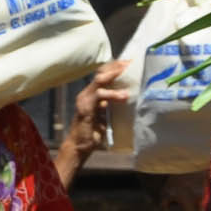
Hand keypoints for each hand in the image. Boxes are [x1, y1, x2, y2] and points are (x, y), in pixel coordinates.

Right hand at [55, 60, 129, 184]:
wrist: (79, 147)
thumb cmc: (94, 133)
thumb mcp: (106, 115)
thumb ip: (113, 105)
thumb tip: (130, 97)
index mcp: (92, 94)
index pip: (103, 74)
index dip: (116, 67)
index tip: (130, 63)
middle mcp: (87, 93)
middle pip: (102, 72)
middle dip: (117, 67)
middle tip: (131, 64)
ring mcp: (85, 99)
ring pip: (100, 81)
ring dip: (115, 77)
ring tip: (129, 76)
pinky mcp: (86, 108)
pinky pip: (99, 95)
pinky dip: (112, 94)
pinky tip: (124, 96)